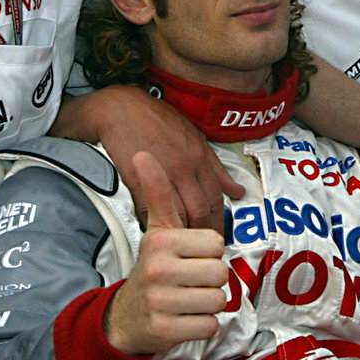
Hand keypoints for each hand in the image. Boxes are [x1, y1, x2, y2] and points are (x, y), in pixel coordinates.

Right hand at [88, 86, 245, 234]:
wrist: (121, 108)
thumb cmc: (157, 120)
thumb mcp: (194, 136)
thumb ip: (216, 167)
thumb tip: (237, 191)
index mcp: (201, 157)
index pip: (216, 199)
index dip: (218, 223)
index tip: (216, 238)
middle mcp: (186, 167)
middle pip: (200, 212)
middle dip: (202, 234)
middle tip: (201, 251)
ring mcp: (163, 174)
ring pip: (178, 214)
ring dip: (181, 234)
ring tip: (181, 248)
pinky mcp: (139, 180)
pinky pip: (150, 211)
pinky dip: (154, 225)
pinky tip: (156, 234)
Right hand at [104, 152, 228, 355]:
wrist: (126, 315)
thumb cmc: (154, 268)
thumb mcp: (158, 230)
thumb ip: (158, 192)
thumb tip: (143, 153)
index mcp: (161, 240)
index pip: (217, 244)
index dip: (208, 253)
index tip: (188, 257)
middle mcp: (158, 269)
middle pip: (220, 273)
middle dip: (210, 280)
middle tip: (189, 281)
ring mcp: (160, 301)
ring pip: (218, 300)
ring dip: (207, 303)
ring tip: (186, 299)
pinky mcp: (164, 330)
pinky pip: (209, 326)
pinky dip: (201, 326)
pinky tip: (183, 318)